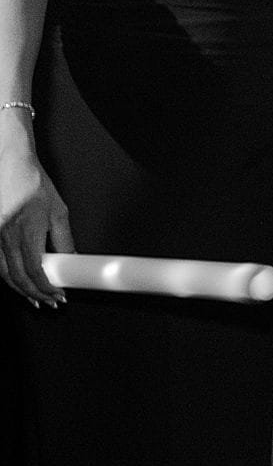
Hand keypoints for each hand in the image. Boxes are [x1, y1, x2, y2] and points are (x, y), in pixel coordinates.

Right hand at [0, 137, 71, 308]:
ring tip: (34, 297)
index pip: (34, 271)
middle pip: (17, 276)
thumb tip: (72, 260)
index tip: (58, 295)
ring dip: (18, 289)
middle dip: (34, 293)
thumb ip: (64, 239)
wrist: (9, 163)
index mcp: (26, 232)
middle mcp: (5, 236)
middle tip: (49, 302)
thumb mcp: (58, 211)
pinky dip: (5, 275)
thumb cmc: (34, 184)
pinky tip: (16, 281)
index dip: (46, 288)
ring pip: (2, 272)